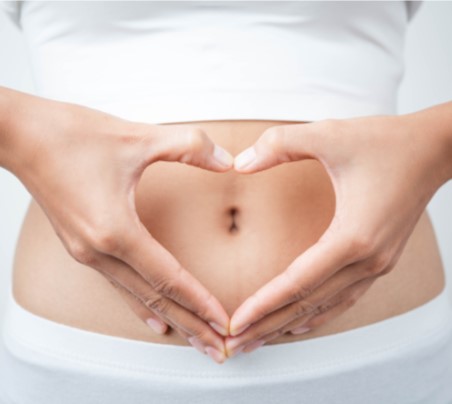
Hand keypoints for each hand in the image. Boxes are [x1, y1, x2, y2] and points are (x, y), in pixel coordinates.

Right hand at [4, 91, 233, 359]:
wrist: (19, 135)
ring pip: (138, 297)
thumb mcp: (138, 136)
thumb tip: (228, 161)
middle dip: (191, 325)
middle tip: (219, 349)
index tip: (225, 323)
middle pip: (155, 299)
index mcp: (115, 230)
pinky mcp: (83, 246)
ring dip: (171, 319)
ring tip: (195, 340)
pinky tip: (154, 320)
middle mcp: (99, 251)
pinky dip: (141, 306)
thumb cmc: (70, 135)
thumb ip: (189, 147)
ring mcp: (88, 252)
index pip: (168, 278)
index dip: (200, 302)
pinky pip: (119, 286)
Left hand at [225, 113, 449, 356]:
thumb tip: (238, 164)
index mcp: (353, 236)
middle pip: (308, 305)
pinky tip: (298, 322)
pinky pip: (343, 298)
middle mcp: (367, 260)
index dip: (263, 305)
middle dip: (268, 326)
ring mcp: (376, 264)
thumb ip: (279, 144)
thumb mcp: (329, 134)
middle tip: (234, 345)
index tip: (234, 323)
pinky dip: (317, 314)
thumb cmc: (387, 142)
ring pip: (325, 308)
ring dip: (288, 325)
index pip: (298, 283)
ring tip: (257, 340)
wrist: (435, 149)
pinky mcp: (379, 260)